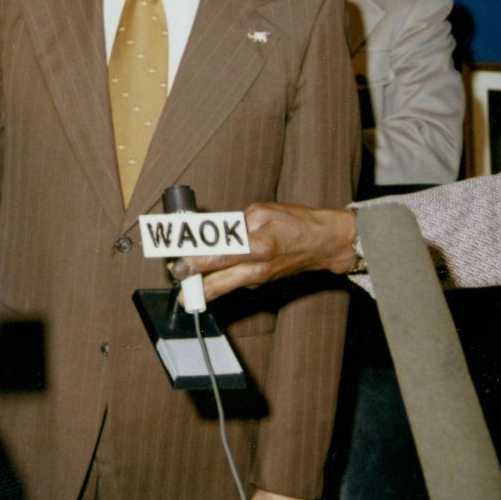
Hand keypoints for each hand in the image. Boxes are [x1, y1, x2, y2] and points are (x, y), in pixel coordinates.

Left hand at [170, 204, 356, 301]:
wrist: (324, 244)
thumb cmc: (296, 223)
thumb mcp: (263, 212)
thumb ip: (235, 223)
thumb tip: (210, 231)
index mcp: (258, 247)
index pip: (221, 258)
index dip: (197, 263)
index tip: (179, 266)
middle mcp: (258, 270)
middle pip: (219, 284)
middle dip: (195, 286)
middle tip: (177, 283)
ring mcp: (260, 281)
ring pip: (225, 287)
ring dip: (204, 283)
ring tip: (185, 276)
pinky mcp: (261, 284)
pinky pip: (235, 282)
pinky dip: (220, 277)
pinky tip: (209, 269)